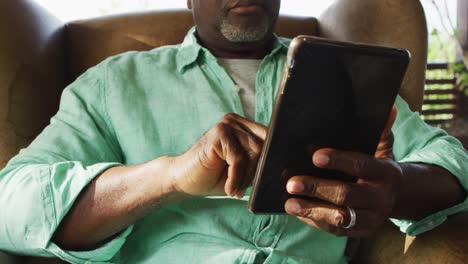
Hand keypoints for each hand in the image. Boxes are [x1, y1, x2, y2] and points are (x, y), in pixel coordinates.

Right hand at [170, 113, 266, 197]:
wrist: (183, 180)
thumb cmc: (214, 176)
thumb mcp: (243, 169)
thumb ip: (259, 162)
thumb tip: (282, 165)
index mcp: (244, 126)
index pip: (272, 138)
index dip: (272, 159)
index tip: (268, 179)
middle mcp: (236, 121)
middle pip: (265, 146)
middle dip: (257, 171)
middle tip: (243, 188)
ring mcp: (227, 125)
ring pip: (254, 153)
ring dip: (246, 177)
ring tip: (235, 189)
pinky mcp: (219, 134)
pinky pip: (239, 159)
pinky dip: (236, 178)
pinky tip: (229, 188)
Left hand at [284, 107, 401, 236]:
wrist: (396, 197)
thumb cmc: (378, 168)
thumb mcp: (383, 149)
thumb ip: (380, 131)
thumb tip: (388, 108)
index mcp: (386, 173)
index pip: (362, 165)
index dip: (339, 160)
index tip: (315, 156)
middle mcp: (380, 198)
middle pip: (347, 195)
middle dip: (317, 189)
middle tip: (292, 182)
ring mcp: (370, 219)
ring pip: (340, 218)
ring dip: (312, 210)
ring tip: (289, 203)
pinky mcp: (360, 233)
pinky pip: (334, 230)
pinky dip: (314, 221)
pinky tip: (296, 211)